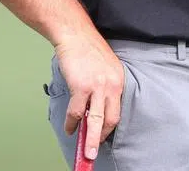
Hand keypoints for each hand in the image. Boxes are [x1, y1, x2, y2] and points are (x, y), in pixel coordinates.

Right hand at [54, 34, 124, 161]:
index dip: (110, 128)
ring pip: (95, 121)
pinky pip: (77, 112)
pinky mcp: (82, 87)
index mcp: (119, 82)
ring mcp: (97, 87)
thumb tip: (97, 109)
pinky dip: (72, 124)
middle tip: (95, 153)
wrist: (76, 36)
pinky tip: (69, 128)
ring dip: (89, 139)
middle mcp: (112, 85)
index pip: (118, 111)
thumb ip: (105, 87)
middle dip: (102, 139)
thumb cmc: (88, 51)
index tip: (104, 138)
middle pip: (110, 120)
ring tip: (85, 152)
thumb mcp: (106, 68)